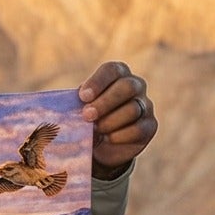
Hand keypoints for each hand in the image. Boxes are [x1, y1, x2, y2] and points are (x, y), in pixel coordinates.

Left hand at [80, 62, 156, 177]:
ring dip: (110, 121)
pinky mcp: (150, 125)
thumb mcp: (80, 106)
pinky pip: (138, 128)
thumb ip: (76, 101)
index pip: (112, 70)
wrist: (102, 144)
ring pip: (133, 109)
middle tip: (87, 116)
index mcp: (118, 74)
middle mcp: (135, 85)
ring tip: (95, 130)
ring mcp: (146, 105)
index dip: (98, 82)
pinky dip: (120, 135)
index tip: (83, 97)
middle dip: (105, 102)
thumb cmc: (89, 117)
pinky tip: (108, 139)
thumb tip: (63, 104)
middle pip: (126, 87)